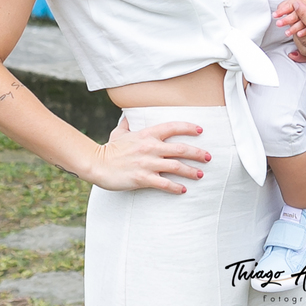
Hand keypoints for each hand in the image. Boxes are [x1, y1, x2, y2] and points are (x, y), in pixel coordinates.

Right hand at [90, 117, 211, 193]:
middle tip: (209, 157)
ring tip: (200, 174)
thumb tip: (128, 116)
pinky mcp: (142, 178)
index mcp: (147, 134)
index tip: (201, 130)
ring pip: (176, 166)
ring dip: (190, 171)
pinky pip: (164, 183)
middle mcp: (150, 147)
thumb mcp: (119, 133)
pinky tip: (183, 189)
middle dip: (197, 153)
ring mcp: (147, 163)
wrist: (96, 164)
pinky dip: (175, 187)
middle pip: (181, 149)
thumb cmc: (109, 149)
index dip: (189, 128)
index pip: (173, 127)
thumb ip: (127, 124)